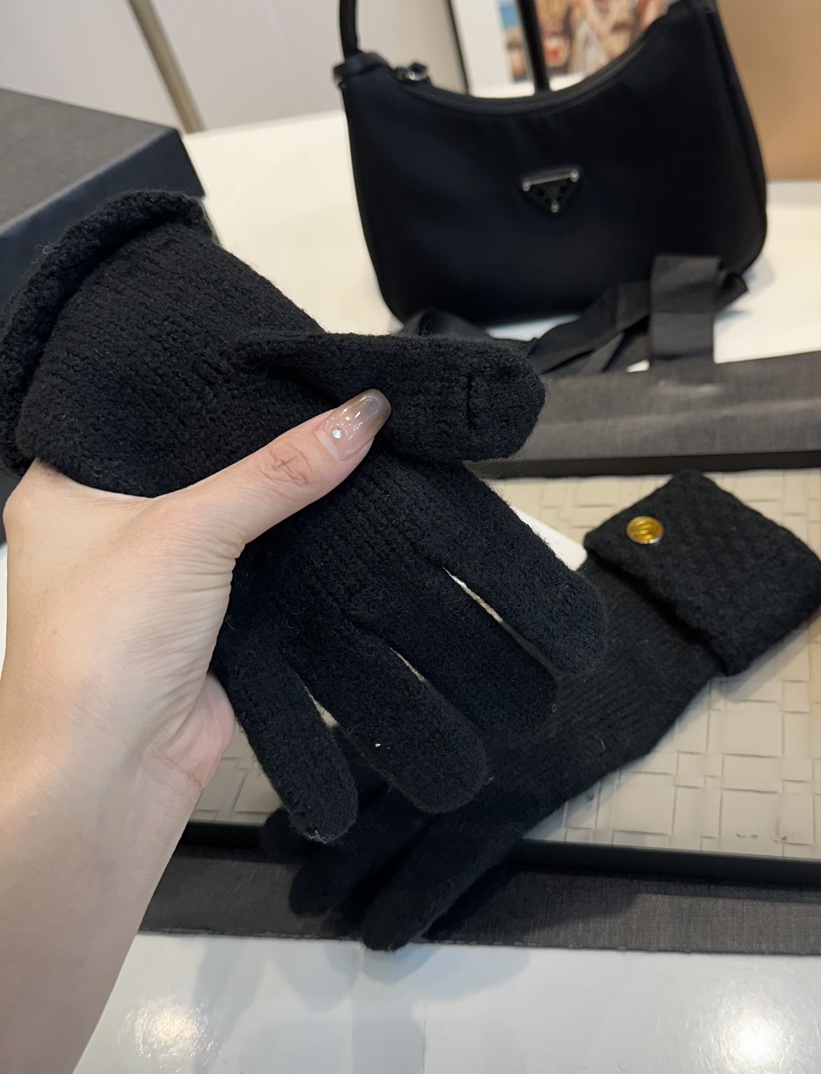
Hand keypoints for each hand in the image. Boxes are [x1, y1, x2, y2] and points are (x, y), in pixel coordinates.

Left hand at [0, 390, 389, 802]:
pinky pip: (261, 568)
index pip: (144, 414)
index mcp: (68, 488)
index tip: (267, 356)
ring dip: (283, 499)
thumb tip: (356, 417)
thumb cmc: (97, 652)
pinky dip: (296, 548)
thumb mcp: (188, 531)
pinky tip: (341, 511)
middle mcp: (111, 529)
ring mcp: (162, 578)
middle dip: (258, 445)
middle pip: (201, 466)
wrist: (115, 774)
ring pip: (236, 519)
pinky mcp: (208, 619)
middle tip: (320, 394)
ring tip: (344, 440)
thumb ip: (278, 472)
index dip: (204, 386)